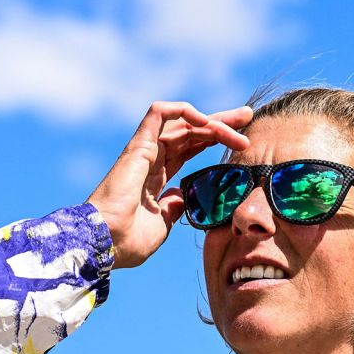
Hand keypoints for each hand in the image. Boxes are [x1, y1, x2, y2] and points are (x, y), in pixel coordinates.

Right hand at [87, 101, 252, 268]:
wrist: (105, 243)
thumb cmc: (127, 241)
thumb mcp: (161, 225)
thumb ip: (174, 208)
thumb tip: (183, 197)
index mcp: (156, 176)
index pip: (191, 147)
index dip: (214, 139)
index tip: (242, 141)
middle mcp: (151, 158)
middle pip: (191, 130)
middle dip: (221, 122)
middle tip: (248, 117)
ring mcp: (144, 150)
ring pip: (183, 121)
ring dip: (213, 121)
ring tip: (240, 125)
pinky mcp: (138, 145)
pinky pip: (159, 113)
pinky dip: (184, 110)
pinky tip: (207, 122)